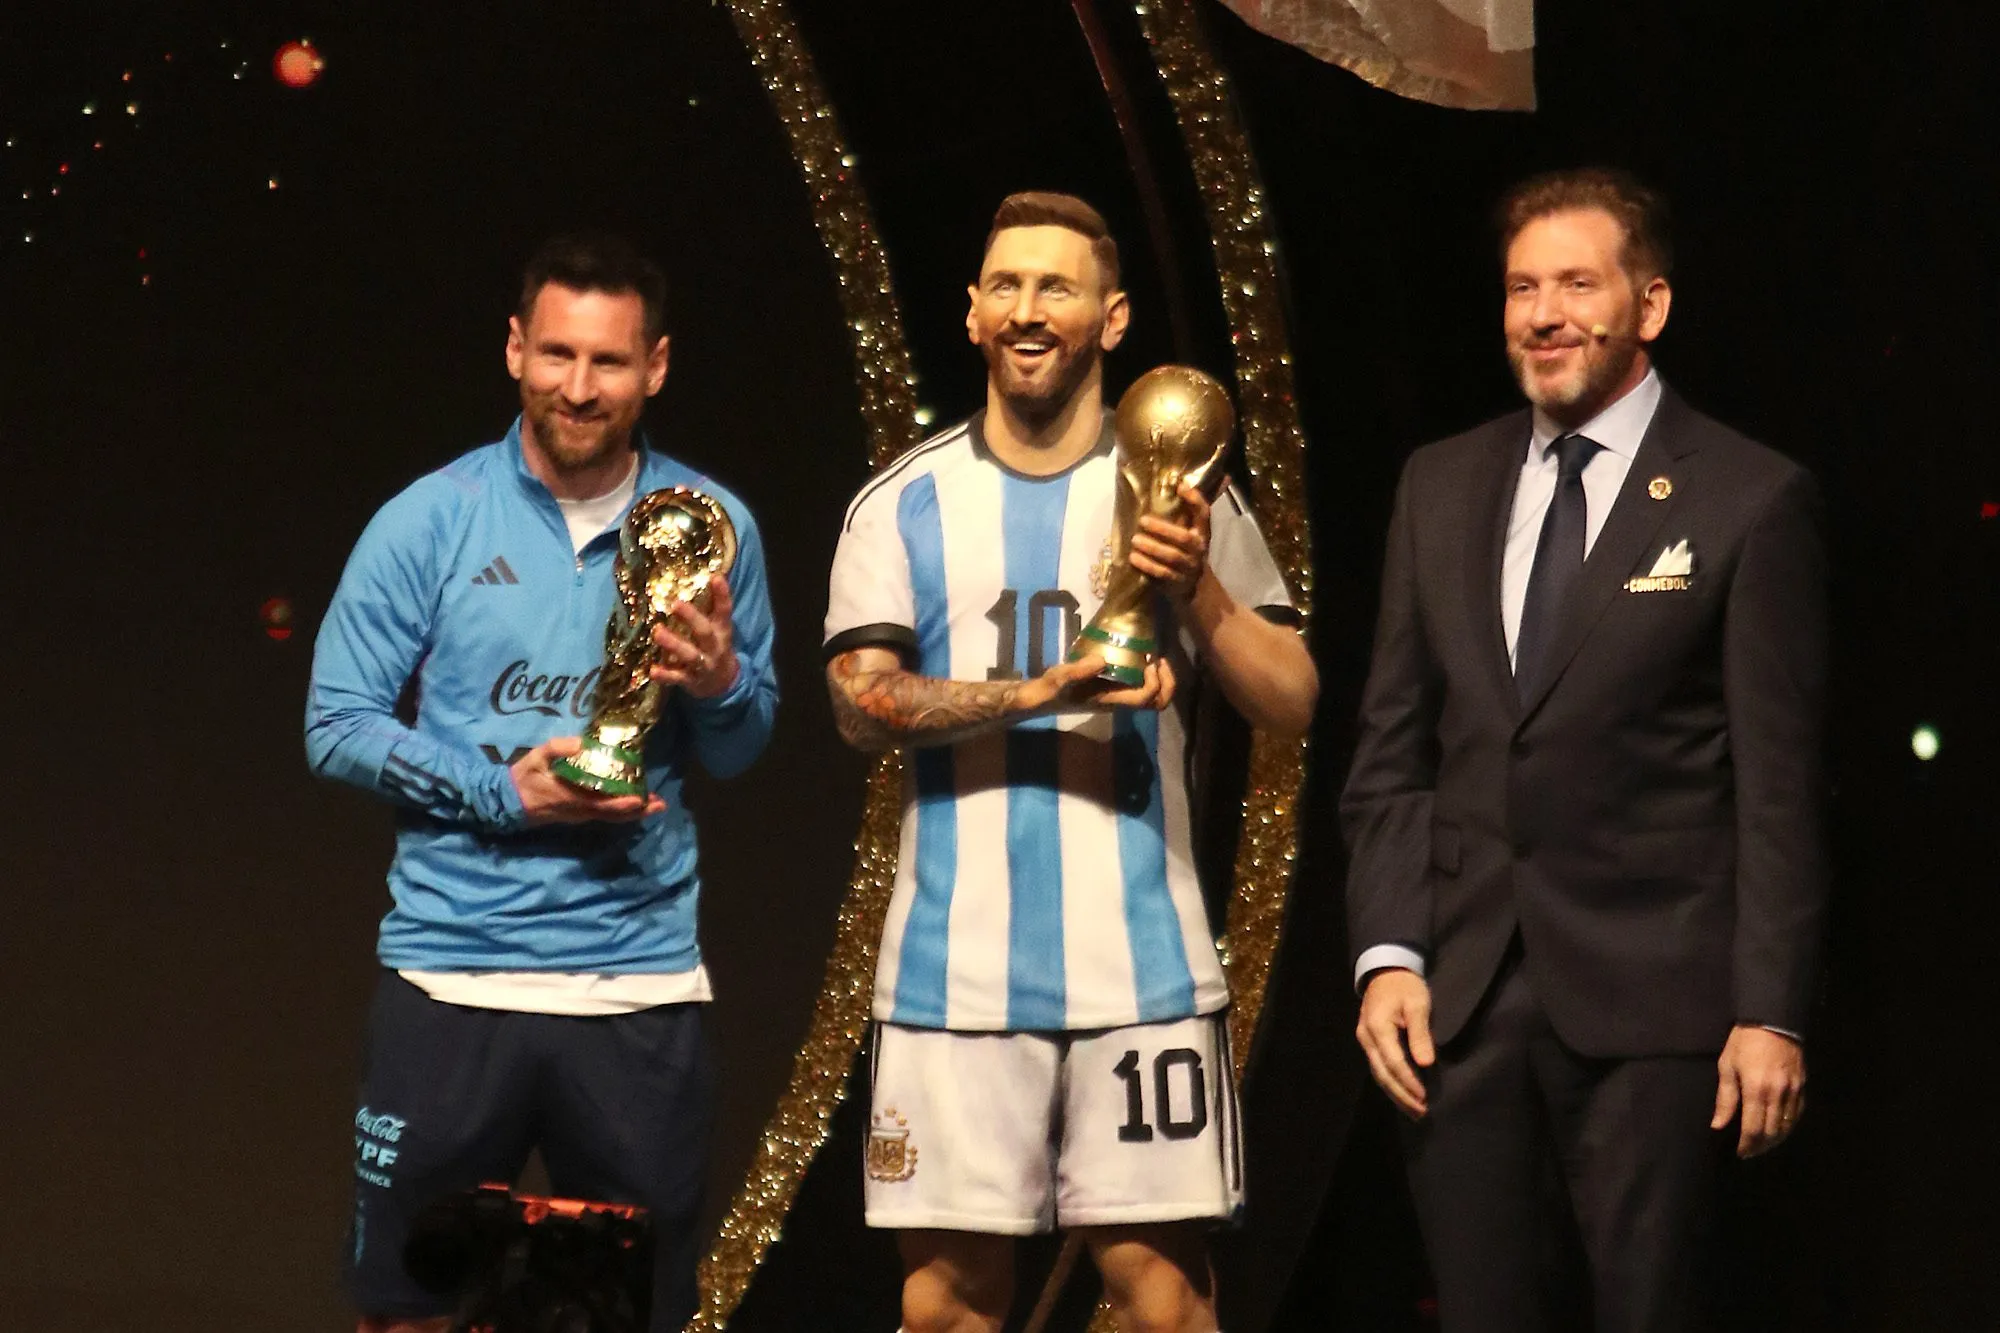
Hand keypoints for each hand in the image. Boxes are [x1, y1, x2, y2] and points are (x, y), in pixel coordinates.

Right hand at [509, 737, 666, 825]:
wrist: (507, 801)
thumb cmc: (524, 776)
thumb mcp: (537, 756)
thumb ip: (558, 748)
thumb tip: (582, 743)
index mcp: (570, 797)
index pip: (602, 803)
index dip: (623, 803)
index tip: (641, 799)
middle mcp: (579, 811)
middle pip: (613, 814)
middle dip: (638, 810)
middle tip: (660, 804)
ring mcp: (578, 815)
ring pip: (610, 817)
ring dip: (633, 812)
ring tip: (654, 804)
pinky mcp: (577, 815)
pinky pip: (603, 815)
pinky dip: (620, 811)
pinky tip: (632, 803)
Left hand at [647, 579, 738, 698]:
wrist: (723, 684)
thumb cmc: (714, 647)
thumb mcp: (718, 628)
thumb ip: (710, 607)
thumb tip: (702, 575)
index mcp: (722, 631)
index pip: (724, 611)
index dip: (722, 595)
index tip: (716, 577)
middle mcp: (714, 647)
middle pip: (705, 632)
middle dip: (691, 618)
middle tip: (676, 603)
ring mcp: (704, 665)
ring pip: (690, 655)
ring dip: (674, 644)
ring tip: (657, 632)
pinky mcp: (692, 681)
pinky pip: (678, 678)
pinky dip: (665, 675)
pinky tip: (652, 670)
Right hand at [1020, 654, 1176, 713]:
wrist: (1041, 699)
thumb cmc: (1051, 690)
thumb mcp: (1060, 678)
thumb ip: (1078, 670)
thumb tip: (1102, 660)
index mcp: (1112, 700)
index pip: (1145, 698)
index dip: (1155, 681)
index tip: (1148, 661)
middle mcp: (1120, 702)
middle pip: (1158, 702)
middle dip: (1167, 682)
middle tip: (1160, 660)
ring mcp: (1119, 697)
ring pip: (1153, 696)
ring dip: (1161, 678)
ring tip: (1154, 657)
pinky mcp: (1114, 690)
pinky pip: (1142, 686)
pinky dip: (1149, 674)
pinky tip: (1139, 656)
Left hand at [1128, 482, 1211, 600]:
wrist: (1197, 587)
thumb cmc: (1189, 551)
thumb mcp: (1193, 532)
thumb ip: (1189, 510)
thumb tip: (1192, 480)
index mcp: (1203, 533)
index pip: (1204, 514)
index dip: (1195, 500)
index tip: (1180, 486)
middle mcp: (1199, 550)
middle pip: (1183, 538)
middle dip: (1163, 529)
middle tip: (1142, 521)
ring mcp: (1189, 568)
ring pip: (1172, 557)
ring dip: (1152, 548)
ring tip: (1135, 540)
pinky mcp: (1177, 582)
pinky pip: (1162, 574)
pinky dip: (1147, 566)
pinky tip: (1133, 558)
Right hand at [1357, 968, 1434, 1119]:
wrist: (1385, 971)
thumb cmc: (1404, 986)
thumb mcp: (1417, 1004)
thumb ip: (1420, 1034)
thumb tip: (1425, 1063)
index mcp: (1378, 1027)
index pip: (1393, 1062)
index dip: (1409, 1081)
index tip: (1424, 1097)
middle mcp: (1367, 1038)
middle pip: (1382, 1074)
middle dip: (1401, 1095)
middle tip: (1421, 1112)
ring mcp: (1365, 1041)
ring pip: (1378, 1074)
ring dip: (1396, 1094)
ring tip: (1414, 1111)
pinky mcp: (1370, 1043)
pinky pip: (1379, 1068)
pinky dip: (1391, 1084)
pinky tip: (1403, 1095)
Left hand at [1712, 1025, 1806, 1157]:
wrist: (1774, 1020)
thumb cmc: (1743, 1041)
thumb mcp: (1727, 1066)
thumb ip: (1725, 1098)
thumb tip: (1718, 1125)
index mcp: (1756, 1090)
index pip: (1754, 1129)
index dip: (1747, 1145)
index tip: (1739, 1153)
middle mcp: (1778, 1094)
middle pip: (1772, 1132)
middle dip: (1760, 1146)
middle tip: (1749, 1152)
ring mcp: (1794, 1091)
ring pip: (1787, 1126)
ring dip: (1774, 1140)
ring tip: (1761, 1145)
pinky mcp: (1803, 1086)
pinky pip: (1797, 1114)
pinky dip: (1788, 1127)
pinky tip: (1778, 1130)